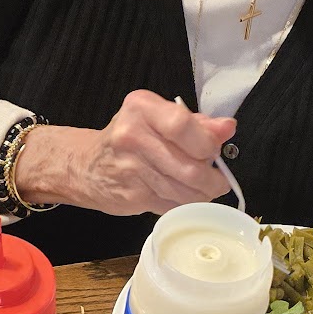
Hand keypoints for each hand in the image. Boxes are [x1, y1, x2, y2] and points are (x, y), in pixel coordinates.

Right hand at [12, 91, 234, 214]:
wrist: (85, 166)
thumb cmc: (129, 138)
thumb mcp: (157, 119)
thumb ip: (196, 123)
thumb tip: (227, 127)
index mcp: (141, 109)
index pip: (183, 125)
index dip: (207, 142)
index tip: (214, 151)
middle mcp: (132, 136)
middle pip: (189, 165)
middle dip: (212, 177)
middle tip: (216, 178)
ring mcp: (131, 169)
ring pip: (184, 190)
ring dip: (202, 194)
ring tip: (202, 188)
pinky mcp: (132, 196)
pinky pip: (172, 204)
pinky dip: (184, 204)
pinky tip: (182, 196)